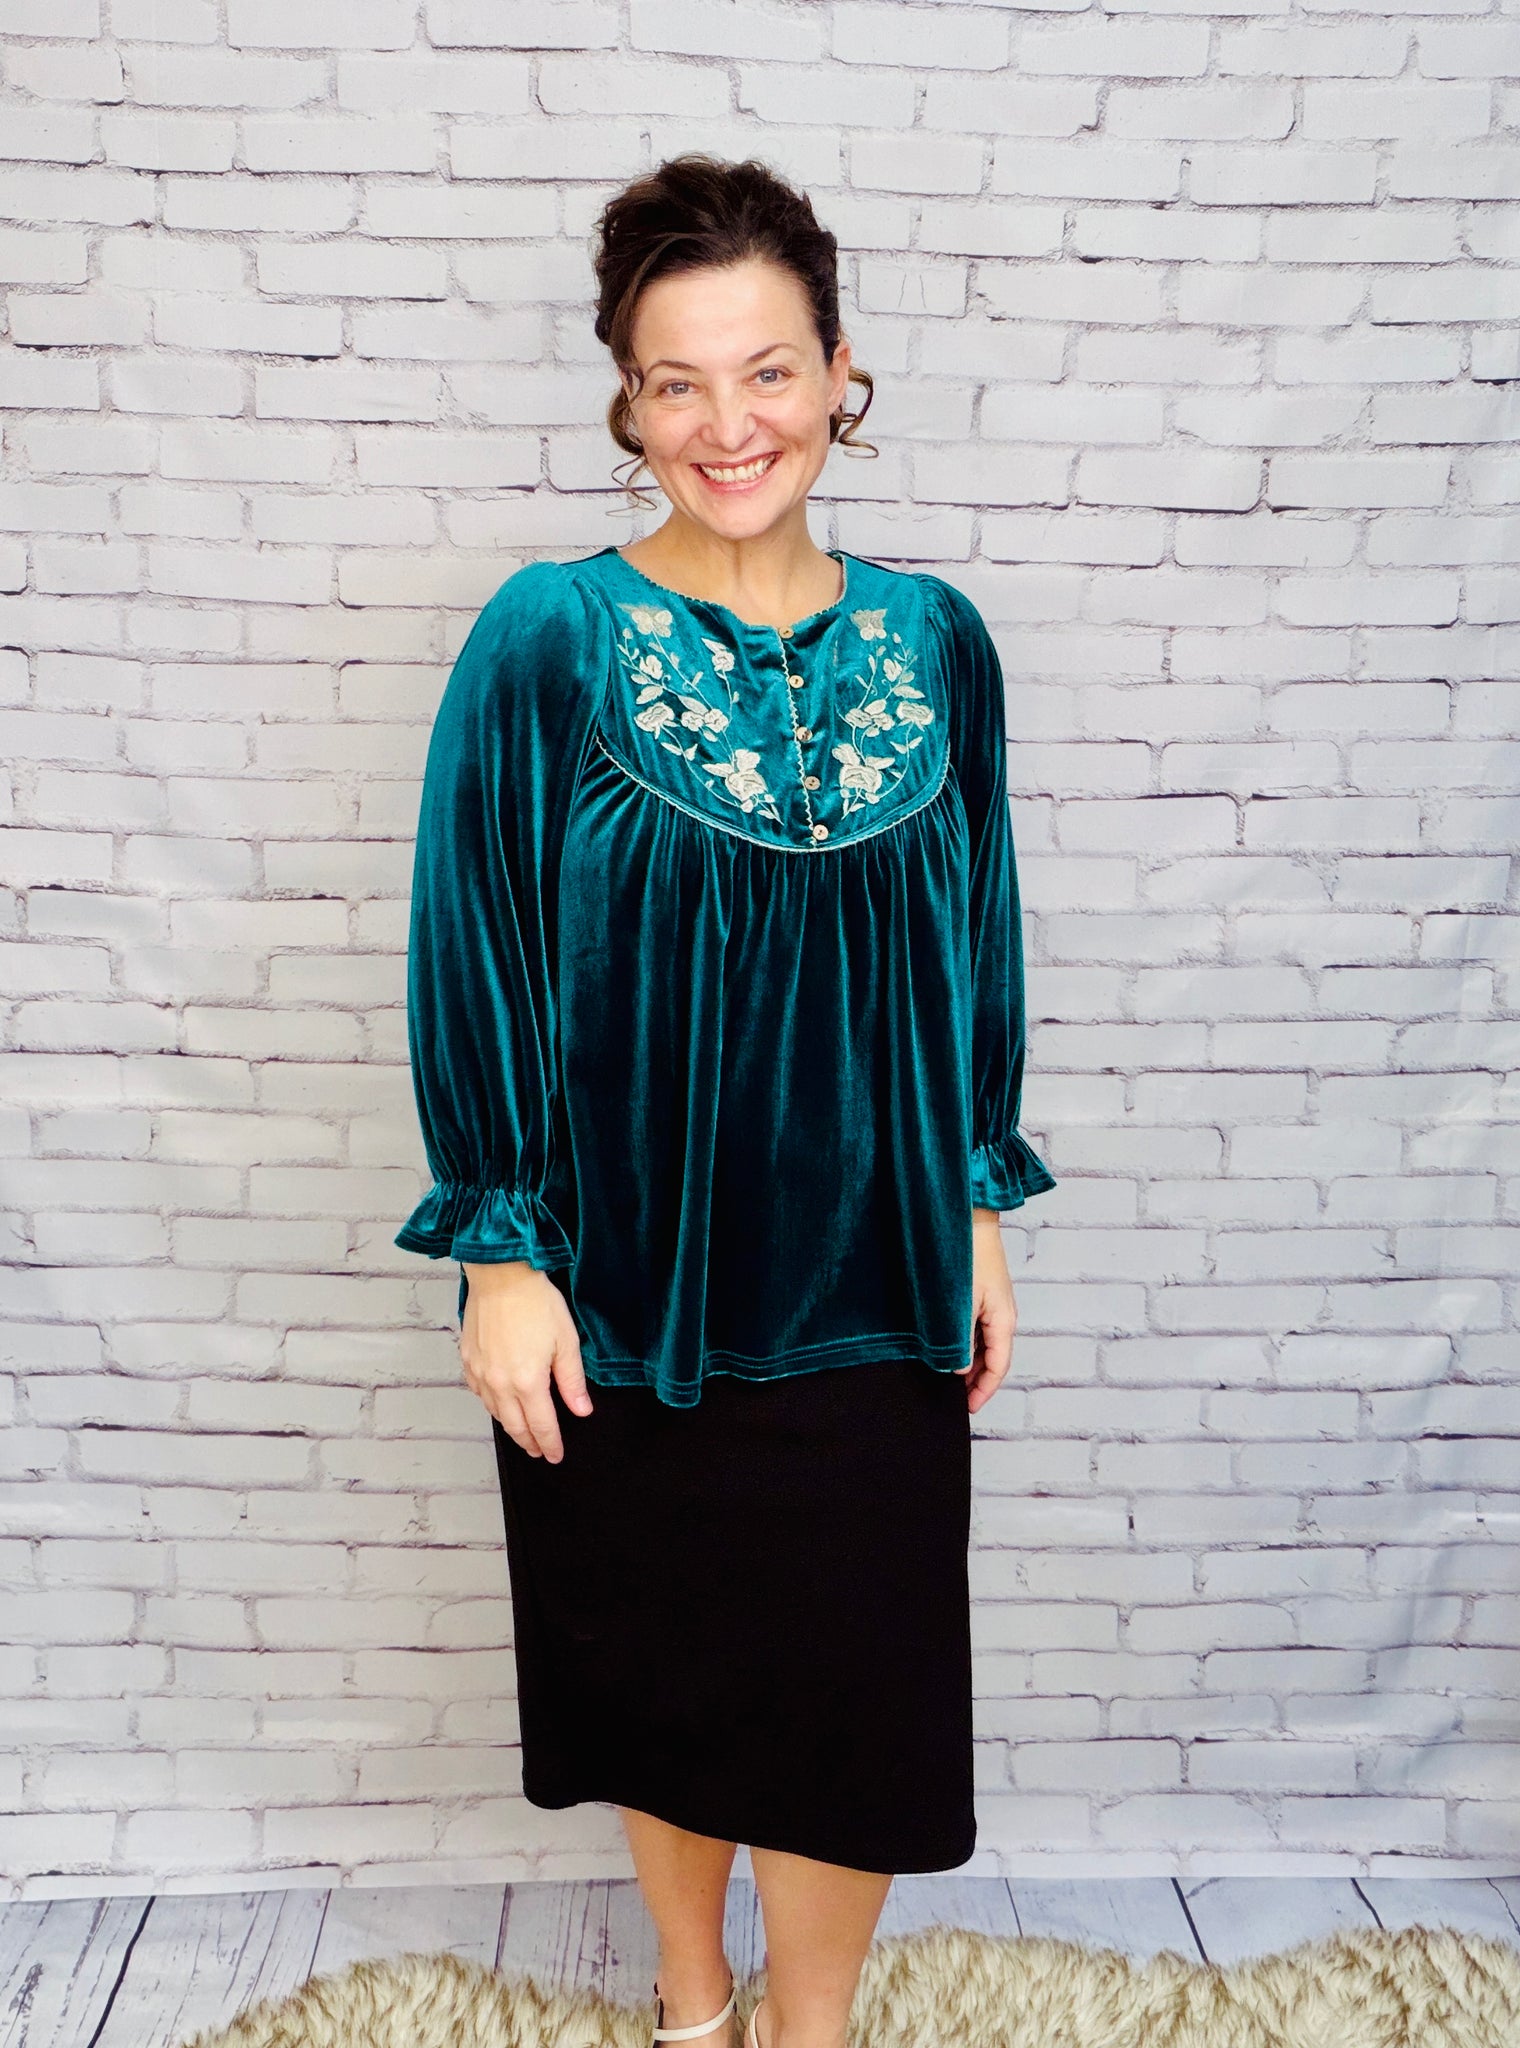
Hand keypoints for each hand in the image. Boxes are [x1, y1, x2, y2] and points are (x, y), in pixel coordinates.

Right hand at [459, 1261, 592, 1461]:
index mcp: (528, 1382)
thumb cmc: (535, 1303)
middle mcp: (500, 1384)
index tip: (555, 1455)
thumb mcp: (566, 1341)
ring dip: (511, 1426)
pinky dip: (492, 1404)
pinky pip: (479, 1393)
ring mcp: (481, 1373)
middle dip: (530, 1442)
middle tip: (539, 1451)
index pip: (541, 1425)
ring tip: (522, 1432)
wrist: (500, 1276)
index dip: (550, 1443)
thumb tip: (581, 1410)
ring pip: (495, 1412)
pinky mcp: (468, 1361)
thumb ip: (572, 1381)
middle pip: (516, 1426)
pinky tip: (499, 1403)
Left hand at [957, 1208, 1016, 1413]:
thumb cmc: (968, 1258)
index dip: (983, 1391)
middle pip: (992, 1359)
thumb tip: (957, 1370)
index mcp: (1004, 1322)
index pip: (998, 1367)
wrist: (970, 1219)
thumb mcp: (962, 1305)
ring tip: (947, 1378)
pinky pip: (976, 1329)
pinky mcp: (982, 1295)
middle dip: (975, 1381)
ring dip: (969, 1363)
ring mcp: (993, 1305)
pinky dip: (965, 1344)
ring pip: (984, 1345)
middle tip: (954, 1399)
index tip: (968, 1409)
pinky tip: (947, 1349)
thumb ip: (960, 1340)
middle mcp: (1002, 1316)